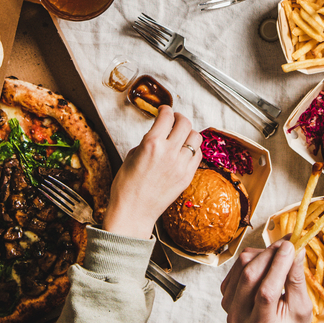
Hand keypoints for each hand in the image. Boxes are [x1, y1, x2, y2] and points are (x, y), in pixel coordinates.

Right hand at [102, 106, 202, 238]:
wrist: (133, 212)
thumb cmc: (126, 187)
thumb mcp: (131, 156)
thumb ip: (147, 143)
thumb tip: (157, 136)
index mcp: (152, 144)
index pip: (166, 116)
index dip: (165, 110)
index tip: (164, 110)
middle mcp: (169, 152)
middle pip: (185, 123)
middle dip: (179, 118)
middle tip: (174, 120)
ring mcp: (181, 165)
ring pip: (195, 137)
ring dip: (188, 133)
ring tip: (181, 136)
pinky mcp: (187, 177)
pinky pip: (198, 155)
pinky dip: (193, 149)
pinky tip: (185, 151)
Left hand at [220, 241, 311, 322]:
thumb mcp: (302, 309)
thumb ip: (297, 280)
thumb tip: (297, 249)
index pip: (266, 293)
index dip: (278, 266)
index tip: (291, 246)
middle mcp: (238, 318)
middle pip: (250, 276)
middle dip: (271, 254)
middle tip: (288, 242)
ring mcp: (228, 306)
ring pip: (242, 266)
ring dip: (263, 253)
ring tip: (281, 255)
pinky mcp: (226, 293)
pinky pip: (238, 266)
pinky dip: (255, 258)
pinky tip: (268, 263)